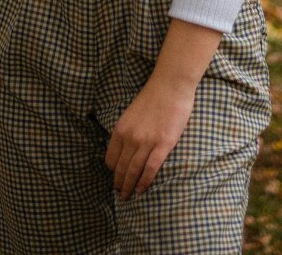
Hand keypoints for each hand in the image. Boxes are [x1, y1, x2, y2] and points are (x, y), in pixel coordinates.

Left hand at [104, 76, 195, 200]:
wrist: (170, 85)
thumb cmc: (153, 97)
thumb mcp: (131, 114)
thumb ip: (127, 131)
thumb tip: (126, 149)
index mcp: (120, 129)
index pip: (110, 158)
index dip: (113, 171)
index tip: (116, 177)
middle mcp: (130, 137)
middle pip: (121, 168)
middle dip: (119, 183)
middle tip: (120, 193)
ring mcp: (146, 142)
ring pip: (134, 171)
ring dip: (130, 186)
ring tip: (128, 196)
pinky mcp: (163, 144)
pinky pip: (151, 169)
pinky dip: (145, 182)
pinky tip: (142, 189)